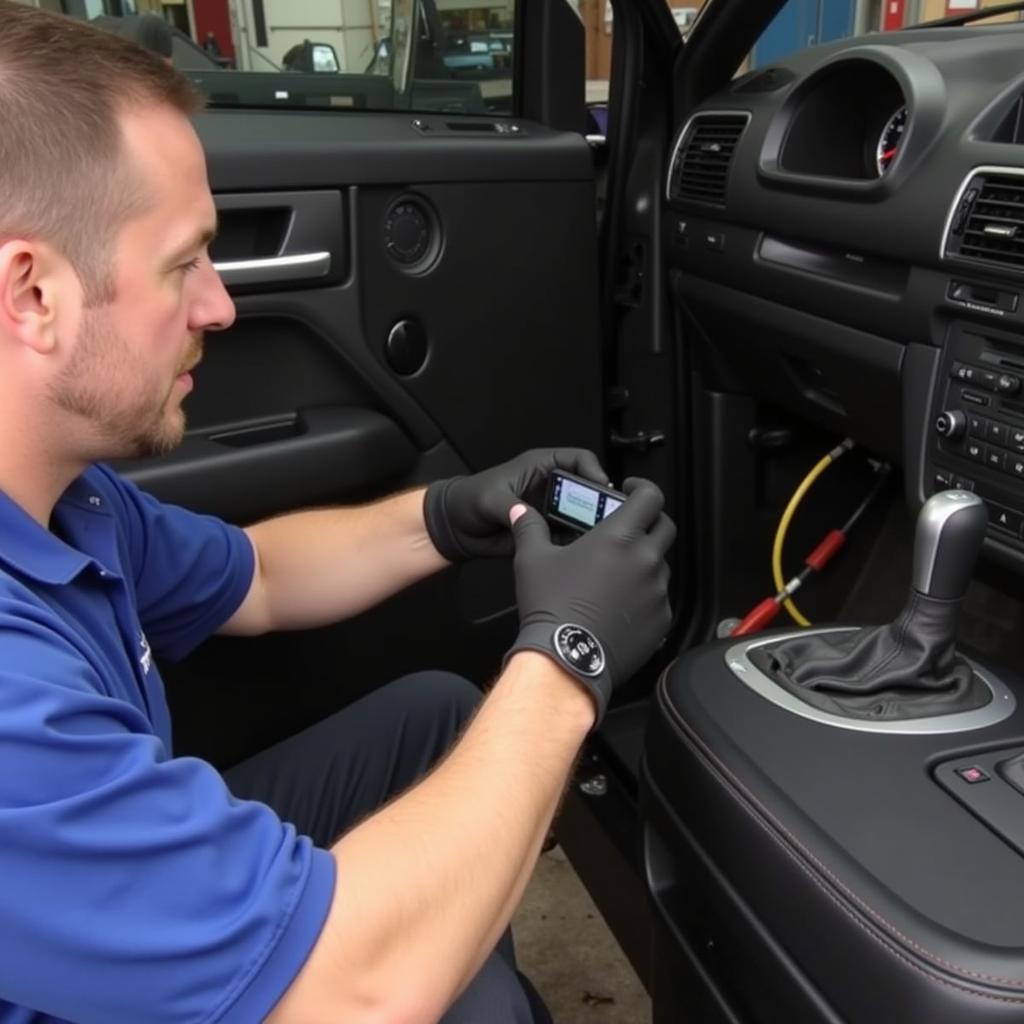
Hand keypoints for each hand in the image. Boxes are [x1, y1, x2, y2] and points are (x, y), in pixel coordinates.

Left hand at [422, 448, 608, 561]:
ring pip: (582, 515)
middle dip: (599, 501)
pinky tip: (579, 549)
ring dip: (590, 525)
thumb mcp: (489, 499)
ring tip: (597, 535)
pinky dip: (576, 544)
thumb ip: (511, 507)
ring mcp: (550, 511)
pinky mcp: (546, 532)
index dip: (594, 470)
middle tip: (606, 516)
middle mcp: (550, 487)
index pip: (578, 460)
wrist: (455, 528)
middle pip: (587, 489)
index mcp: (540, 466)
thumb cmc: (468, 499)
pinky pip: (569, 537)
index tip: (602, 486)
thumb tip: (528, 516)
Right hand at [504, 478, 674, 722]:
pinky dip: (644, 596)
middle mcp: (645, 560)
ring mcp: (656, 591)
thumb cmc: (551, 608)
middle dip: (649, 522)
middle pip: (665, 527)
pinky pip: (659, 599)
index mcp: (619, 537)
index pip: (650, 496)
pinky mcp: (660, 619)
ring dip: (645, 562)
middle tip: (627, 529)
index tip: (631, 491)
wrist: (565, 659)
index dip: (642, 488)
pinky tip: (619, 604)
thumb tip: (520, 512)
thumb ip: (529, 527)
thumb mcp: (532, 559)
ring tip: (617, 573)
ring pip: (661, 564)